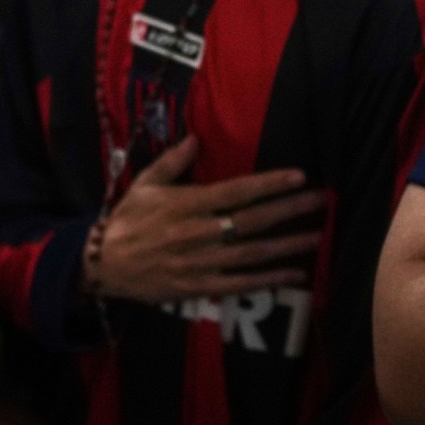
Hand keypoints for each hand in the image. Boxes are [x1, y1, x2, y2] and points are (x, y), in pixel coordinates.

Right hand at [88, 137, 326, 304]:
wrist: (103, 266)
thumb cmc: (127, 221)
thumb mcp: (145, 185)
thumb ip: (172, 162)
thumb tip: (196, 137)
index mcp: (187, 205)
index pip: (236, 191)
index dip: (269, 184)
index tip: (298, 176)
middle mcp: (198, 233)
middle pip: (253, 220)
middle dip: (289, 210)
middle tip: (321, 201)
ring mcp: (200, 263)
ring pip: (252, 254)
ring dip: (287, 245)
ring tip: (317, 236)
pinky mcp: (199, 287)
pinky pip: (240, 284)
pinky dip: (269, 279)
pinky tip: (295, 274)